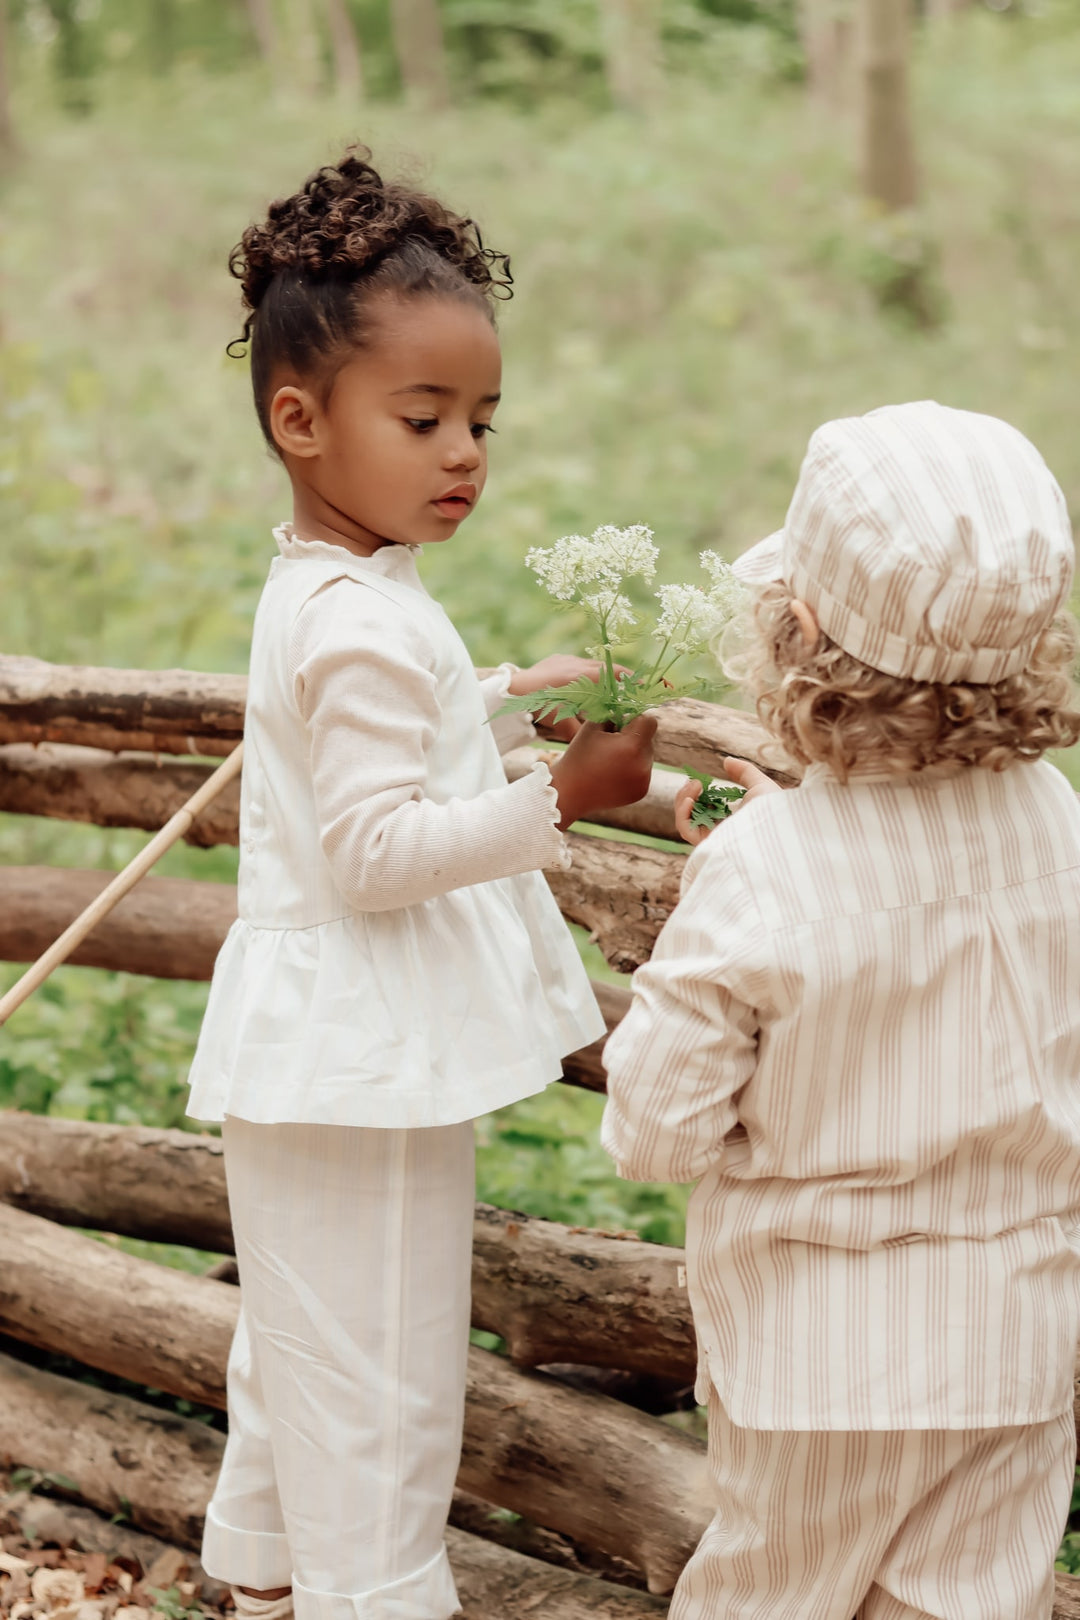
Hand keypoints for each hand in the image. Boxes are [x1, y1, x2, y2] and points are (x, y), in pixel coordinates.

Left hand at [508, 655, 631, 742]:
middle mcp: (577, 663)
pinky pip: (579, 665)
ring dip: (602, 678)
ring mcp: (567, 658)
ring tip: (609, 691)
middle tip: (632, 690)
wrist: (511, 690)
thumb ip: (581, 730)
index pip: (615, 674)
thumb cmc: (538, 707)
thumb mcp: (561, 723)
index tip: (645, 685)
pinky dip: (586, 675)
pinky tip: (584, 687)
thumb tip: (595, 743)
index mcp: (582, 676)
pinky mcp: (558, 658)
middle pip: (607, 668)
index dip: (632, 679)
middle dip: (620, 679)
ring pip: (593, 666)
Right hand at [549, 713, 657, 830]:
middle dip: (633, 738)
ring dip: (633, 754)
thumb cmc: (578, 755)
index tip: (619, 726)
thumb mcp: (593, 726)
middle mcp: (643, 765)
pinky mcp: (641, 792)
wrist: (569, 792)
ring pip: (647, 756)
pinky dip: (632, 770)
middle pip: (649, 740)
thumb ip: (614, 713)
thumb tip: (628, 708)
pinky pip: (643, 772)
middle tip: (609, 746)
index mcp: (632, 746)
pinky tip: (611, 774)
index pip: (649, 722)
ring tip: (609, 761)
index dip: (634, 720)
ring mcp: (644, 781)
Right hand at [673, 756, 782, 844]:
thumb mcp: (760, 785)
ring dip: (684, 799)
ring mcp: (713, 838)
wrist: (778, 830)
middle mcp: (720, 830)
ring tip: (695, 785)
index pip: (706, 807)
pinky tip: (690, 799)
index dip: (698, 793)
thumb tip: (726, 761)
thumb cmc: (774, 810)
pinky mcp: (707, 845)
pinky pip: (686, 830)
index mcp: (732, 818)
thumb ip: (744, 772)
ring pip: (686, 821)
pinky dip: (683, 813)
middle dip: (688, 794)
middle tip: (695, 782)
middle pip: (692, 814)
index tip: (700, 780)